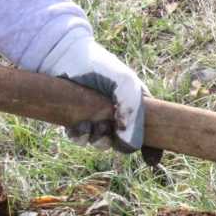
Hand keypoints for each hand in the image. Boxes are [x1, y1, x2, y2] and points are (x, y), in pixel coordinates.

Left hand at [39, 33, 145, 152]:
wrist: (63, 55)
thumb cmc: (98, 65)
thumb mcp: (124, 82)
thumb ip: (132, 111)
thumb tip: (129, 144)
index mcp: (135, 103)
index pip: (149, 130)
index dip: (152, 146)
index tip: (152, 160)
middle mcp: (117, 113)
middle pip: (124, 142)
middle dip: (117, 143)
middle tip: (107, 128)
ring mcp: (96, 118)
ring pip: (102, 143)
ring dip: (97, 140)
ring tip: (89, 125)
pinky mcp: (76, 120)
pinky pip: (81, 139)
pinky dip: (79, 137)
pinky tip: (76, 125)